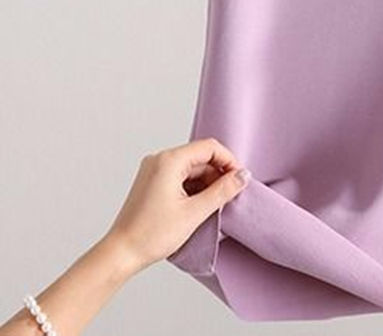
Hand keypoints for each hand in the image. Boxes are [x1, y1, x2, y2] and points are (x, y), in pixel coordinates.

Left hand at [102, 137, 250, 274]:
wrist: (119, 254)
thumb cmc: (151, 234)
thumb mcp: (194, 212)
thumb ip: (222, 191)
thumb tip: (243, 176)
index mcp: (169, 160)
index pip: (209, 147)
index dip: (228, 161)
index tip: (239, 180)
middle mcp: (159, 160)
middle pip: (200, 157)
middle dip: (218, 174)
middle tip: (229, 196)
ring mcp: (153, 171)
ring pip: (191, 168)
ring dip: (206, 183)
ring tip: (214, 205)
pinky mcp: (151, 182)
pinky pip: (180, 176)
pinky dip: (193, 188)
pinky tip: (198, 206)